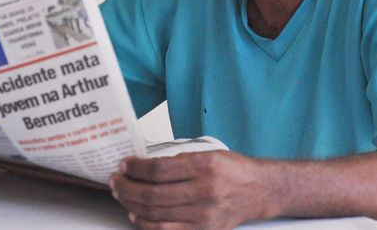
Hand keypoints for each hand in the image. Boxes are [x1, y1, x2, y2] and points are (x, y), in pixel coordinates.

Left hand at [109, 150, 274, 228]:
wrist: (260, 191)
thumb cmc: (234, 170)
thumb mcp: (209, 153)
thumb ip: (179, 160)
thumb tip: (144, 164)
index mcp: (205, 166)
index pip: (159, 170)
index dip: (136, 168)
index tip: (124, 165)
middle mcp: (205, 191)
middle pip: (153, 194)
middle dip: (127, 187)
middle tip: (116, 180)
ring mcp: (203, 215)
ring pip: (156, 213)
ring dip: (132, 203)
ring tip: (122, 194)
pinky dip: (146, 224)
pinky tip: (136, 214)